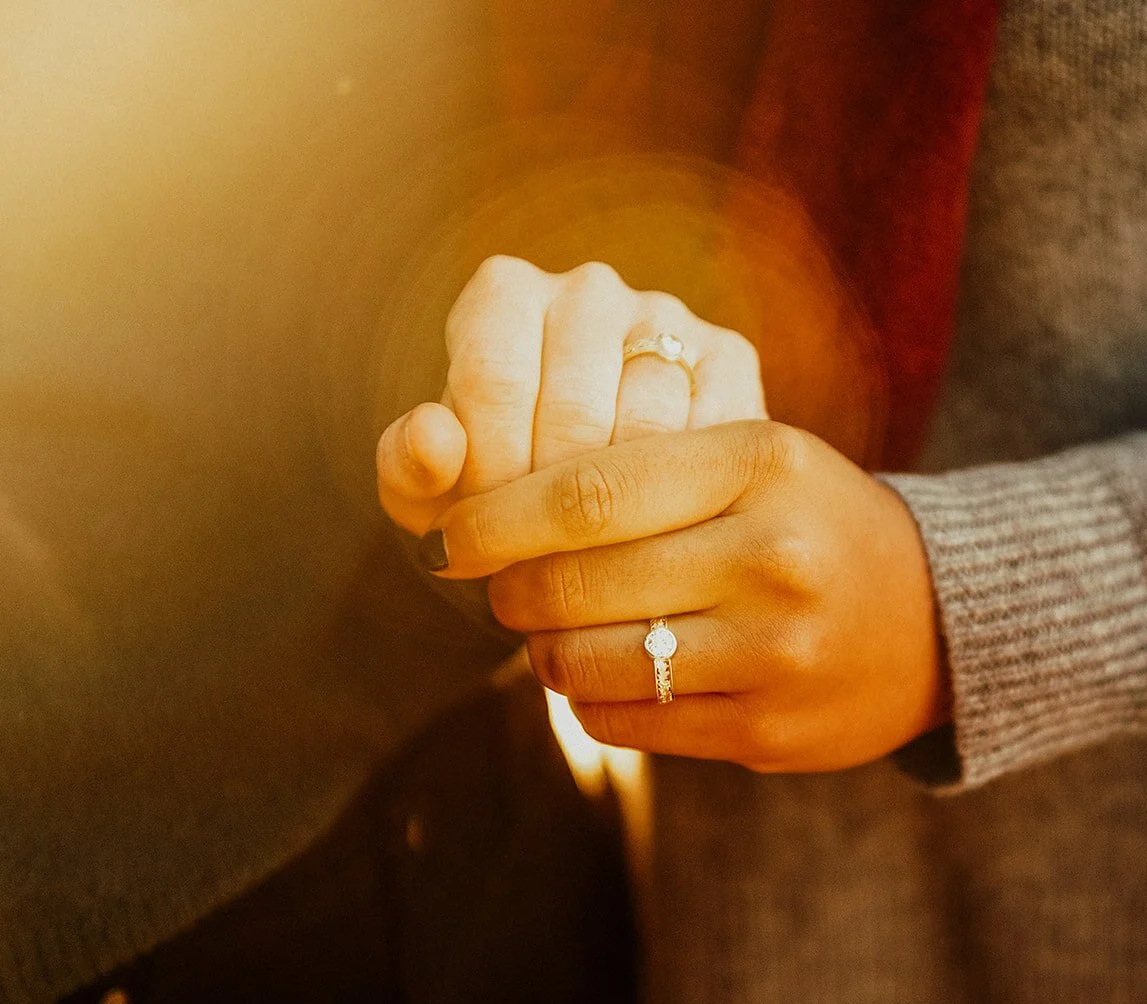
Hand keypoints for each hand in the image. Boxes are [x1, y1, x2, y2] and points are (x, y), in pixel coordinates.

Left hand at [376, 256, 766, 535]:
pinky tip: (650, 551)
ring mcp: (672, 319)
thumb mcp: (440, 498)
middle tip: (537, 573)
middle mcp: (591, 288)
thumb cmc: (502, 499)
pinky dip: (679, 511)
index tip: (482, 545)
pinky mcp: (735, 361)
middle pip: (572, 414)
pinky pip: (710, 448)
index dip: (486, 482)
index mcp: (504, 293)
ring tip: (589, 572)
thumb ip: (411, 473)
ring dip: (616, 523)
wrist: (608, 505)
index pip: (492, 382)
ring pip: (648, 436)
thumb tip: (432, 435)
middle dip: (550, 512)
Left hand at [423, 420, 947, 771]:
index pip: (589, 490)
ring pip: (586, 663)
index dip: (496, 516)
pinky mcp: (767, 733)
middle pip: (574, 582)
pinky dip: (588, 696)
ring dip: (544, 648)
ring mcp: (774, 655)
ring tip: (554, 628)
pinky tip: (608, 670)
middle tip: (499, 584)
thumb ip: (645, 467)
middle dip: (509, 588)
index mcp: (763, 463)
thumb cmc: (814, 521)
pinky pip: (623, 721)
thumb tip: (495, 510)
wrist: (936, 618)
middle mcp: (774, 558)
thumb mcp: (755, 459)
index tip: (447, 533)